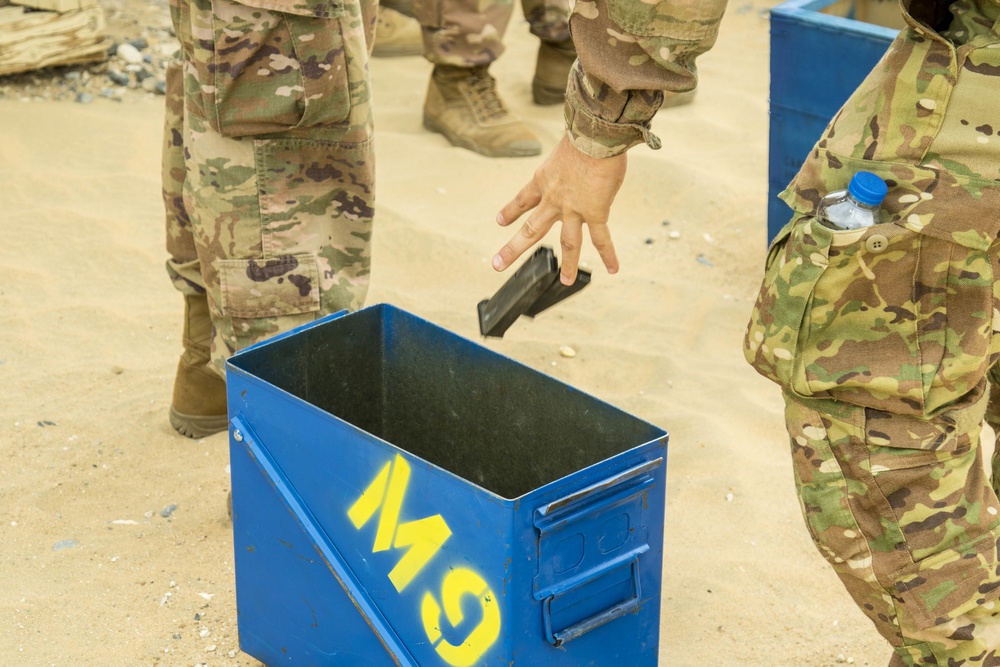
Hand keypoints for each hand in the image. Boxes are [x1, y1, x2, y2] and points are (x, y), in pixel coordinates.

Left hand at [492, 134, 626, 284]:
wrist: (593, 136)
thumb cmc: (584, 132)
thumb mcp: (566, 144)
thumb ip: (570, 155)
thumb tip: (585, 145)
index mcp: (544, 179)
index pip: (523, 198)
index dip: (511, 211)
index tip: (499, 221)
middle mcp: (553, 199)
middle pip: (531, 229)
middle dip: (513, 248)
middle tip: (497, 264)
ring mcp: (573, 210)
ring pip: (568, 243)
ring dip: (568, 264)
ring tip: (566, 281)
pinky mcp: (595, 213)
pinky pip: (601, 239)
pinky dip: (608, 255)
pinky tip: (612, 269)